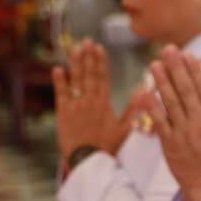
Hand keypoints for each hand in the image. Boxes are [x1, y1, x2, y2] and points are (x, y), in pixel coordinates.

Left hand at [53, 40, 136, 162]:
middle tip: (87, 41)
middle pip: (89, 74)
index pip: (102, 77)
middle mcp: (89, 101)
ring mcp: (75, 105)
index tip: (100, 47)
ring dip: (75, 63)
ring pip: (75, 80)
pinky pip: (61, 93)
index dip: (101, 61)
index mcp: (104, 104)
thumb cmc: (107, 146)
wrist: (87, 159)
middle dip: (88, 57)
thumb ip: (134, 110)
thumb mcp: (125, 129)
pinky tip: (58, 69)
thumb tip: (143, 92)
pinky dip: (59, 81)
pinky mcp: (63, 113)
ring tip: (75, 48)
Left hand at [141, 46, 200, 200]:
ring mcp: (183, 132)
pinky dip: (151, 107)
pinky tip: (144, 92)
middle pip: (185, 89)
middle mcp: (200, 121)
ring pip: (170, 101)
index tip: (187, 54)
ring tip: (154, 64)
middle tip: (167, 49)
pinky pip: (158, 121)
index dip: (194, 70)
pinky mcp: (170, 143)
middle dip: (176, 67)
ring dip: (161, 81)